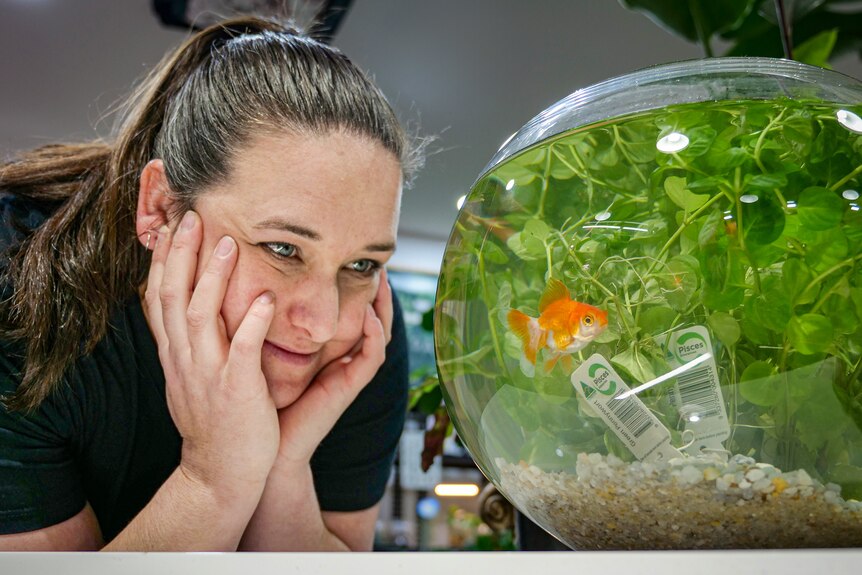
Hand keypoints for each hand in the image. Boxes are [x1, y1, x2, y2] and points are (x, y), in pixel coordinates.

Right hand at [144, 211, 279, 497]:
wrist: (219, 474)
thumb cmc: (213, 422)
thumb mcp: (189, 377)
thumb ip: (188, 342)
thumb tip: (188, 307)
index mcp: (175, 354)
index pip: (159, 297)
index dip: (162, 259)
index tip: (170, 224)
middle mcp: (185, 359)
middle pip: (173, 296)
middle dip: (181, 254)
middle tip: (193, 215)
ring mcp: (208, 374)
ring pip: (201, 316)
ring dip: (213, 278)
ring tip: (230, 243)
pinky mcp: (236, 390)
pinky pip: (242, 351)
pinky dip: (250, 323)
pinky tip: (263, 298)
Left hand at [272, 269, 393, 466]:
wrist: (259, 449)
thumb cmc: (255, 400)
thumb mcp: (258, 352)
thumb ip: (262, 324)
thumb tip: (249, 285)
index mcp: (322, 349)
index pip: (346, 308)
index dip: (351, 282)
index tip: (347, 252)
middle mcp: (339, 358)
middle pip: (370, 315)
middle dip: (375, 287)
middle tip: (376, 257)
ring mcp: (346, 373)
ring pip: (378, 333)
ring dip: (383, 305)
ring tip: (381, 277)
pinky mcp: (347, 389)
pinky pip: (371, 358)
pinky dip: (373, 335)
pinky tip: (367, 313)